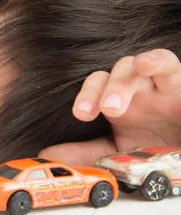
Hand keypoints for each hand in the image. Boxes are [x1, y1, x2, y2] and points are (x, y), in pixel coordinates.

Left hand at [40, 49, 180, 164]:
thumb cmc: (159, 147)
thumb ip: (87, 153)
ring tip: (113, 106)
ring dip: (119, 83)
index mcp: (116, 104)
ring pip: (129, 67)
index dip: (84, 99)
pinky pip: (168, 63)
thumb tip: (48, 154)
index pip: (92, 90)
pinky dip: (157, 60)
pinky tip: (145, 63)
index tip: (80, 115)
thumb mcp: (122, 153)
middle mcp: (131, 90)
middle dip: (95, 91)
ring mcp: (153, 84)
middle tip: (92, 113)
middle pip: (105, 76)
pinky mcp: (179, 82)